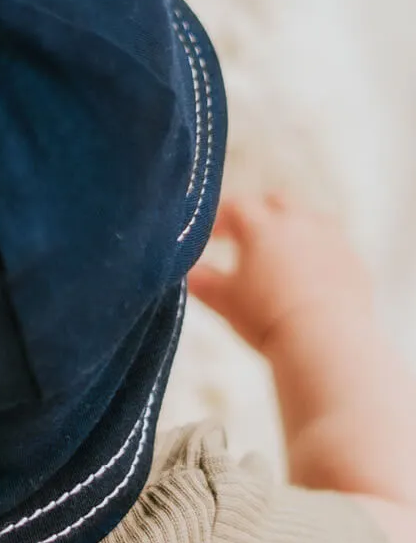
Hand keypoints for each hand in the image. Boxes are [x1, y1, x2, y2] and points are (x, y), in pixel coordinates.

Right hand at [188, 195, 373, 353]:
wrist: (324, 340)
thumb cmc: (265, 318)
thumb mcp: (224, 301)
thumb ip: (203, 281)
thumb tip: (188, 272)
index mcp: (262, 227)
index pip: (235, 207)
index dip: (220, 220)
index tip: (212, 238)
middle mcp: (298, 223)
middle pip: (277, 201)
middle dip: (260, 214)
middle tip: (247, 239)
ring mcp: (331, 239)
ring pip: (310, 218)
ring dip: (293, 228)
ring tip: (282, 255)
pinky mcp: (353, 261)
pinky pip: (334, 245)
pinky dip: (319, 251)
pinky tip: (310, 276)